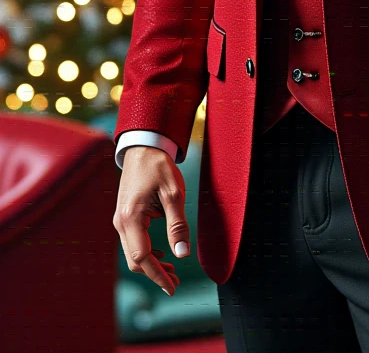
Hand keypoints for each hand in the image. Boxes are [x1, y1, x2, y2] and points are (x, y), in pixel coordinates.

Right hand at [113, 145, 190, 296]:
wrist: (143, 148)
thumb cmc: (159, 167)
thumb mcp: (174, 194)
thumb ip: (177, 225)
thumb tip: (182, 254)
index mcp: (131, 217)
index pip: (142, 257)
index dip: (157, 275)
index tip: (172, 287)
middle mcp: (121, 222)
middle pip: (135, 260)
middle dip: (155, 274)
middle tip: (176, 282)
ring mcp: (120, 220)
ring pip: (133, 252)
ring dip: (151, 265)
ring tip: (172, 271)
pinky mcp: (124, 216)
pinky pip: (132, 242)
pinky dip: (146, 253)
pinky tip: (162, 254)